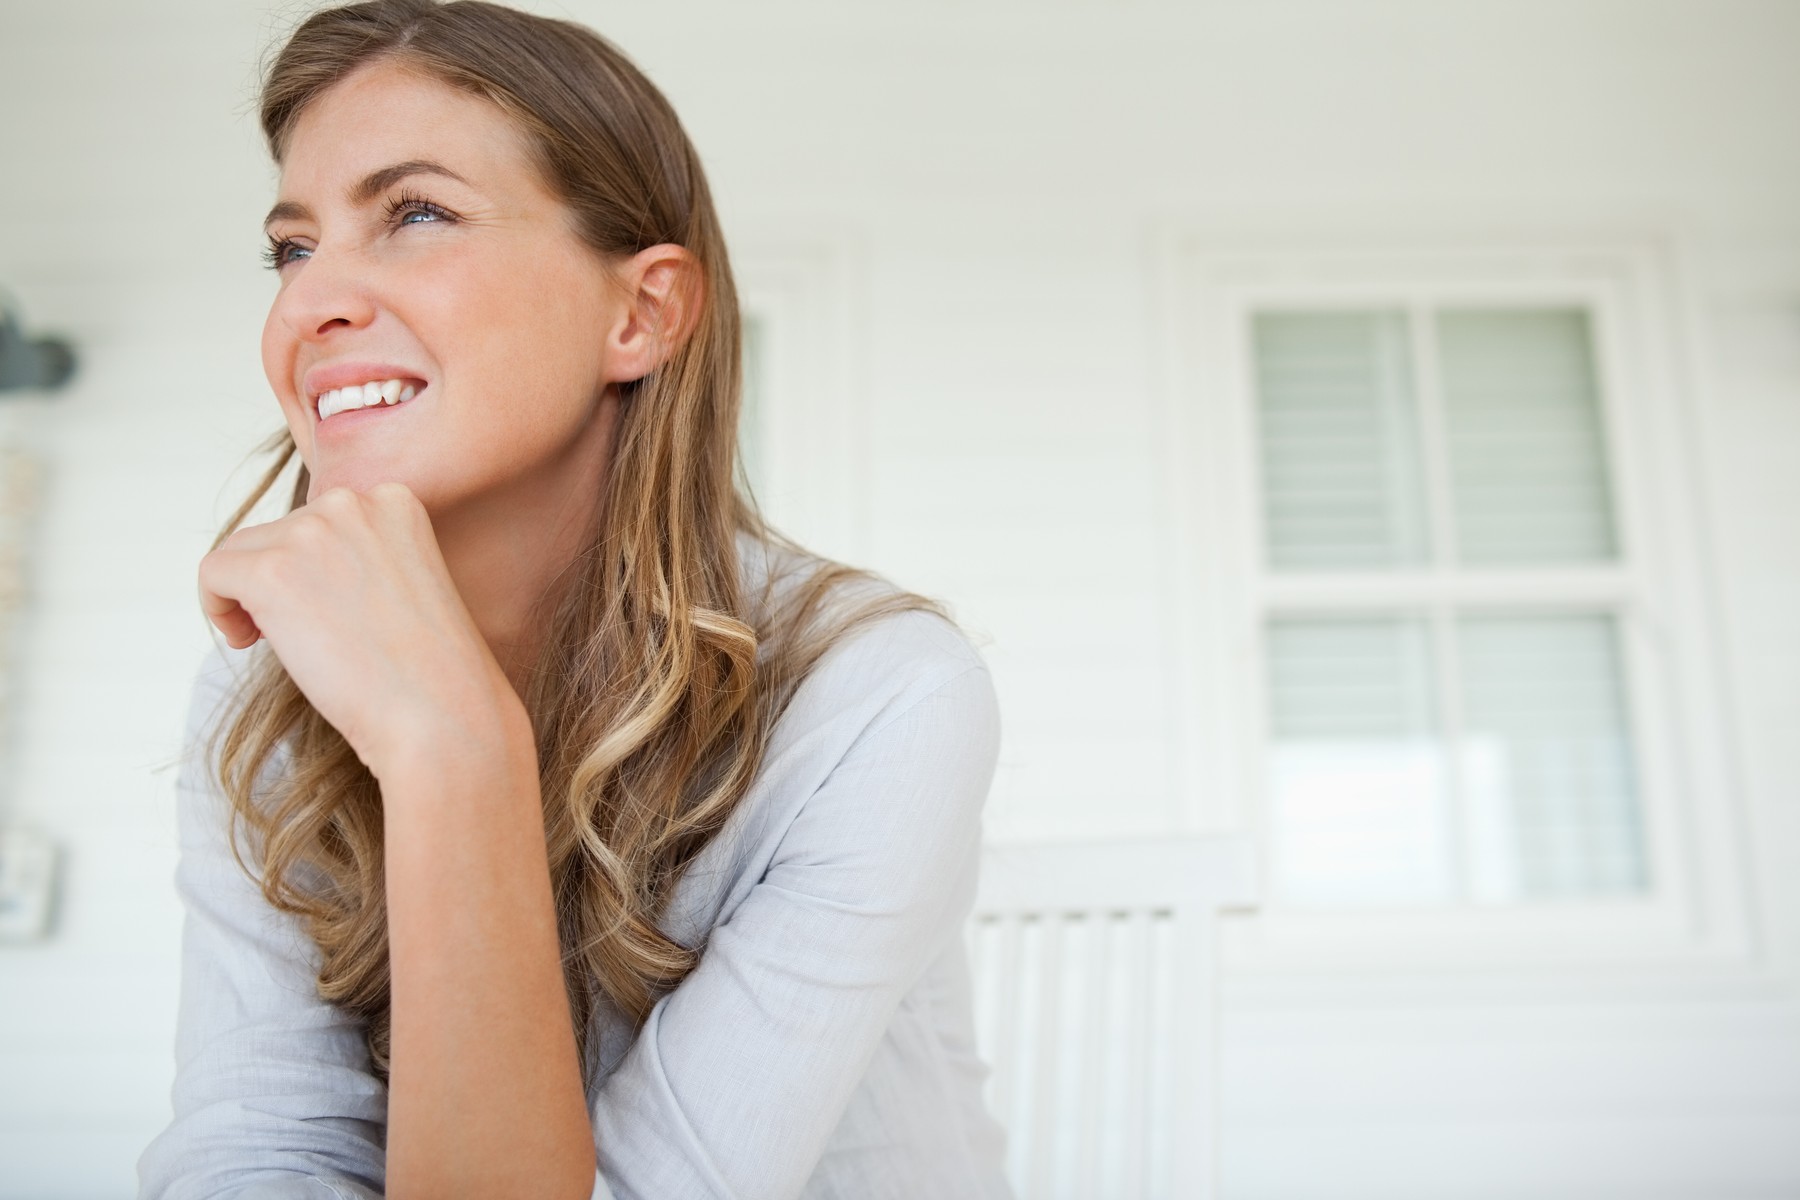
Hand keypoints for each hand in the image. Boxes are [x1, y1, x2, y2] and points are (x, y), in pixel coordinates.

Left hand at [197, 482, 516, 777]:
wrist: (442, 715)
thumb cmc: (428, 670)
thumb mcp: (405, 584)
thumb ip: (358, 555)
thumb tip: (293, 561)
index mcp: (394, 500)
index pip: (319, 518)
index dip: (312, 568)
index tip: (329, 611)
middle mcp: (353, 502)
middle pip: (277, 531)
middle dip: (279, 582)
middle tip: (306, 635)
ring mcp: (312, 533)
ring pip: (240, 551)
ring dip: (247, 598)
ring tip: (280, 644)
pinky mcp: (273, 571)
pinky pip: (212, 572)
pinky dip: (216, 608)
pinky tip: (247, 642)